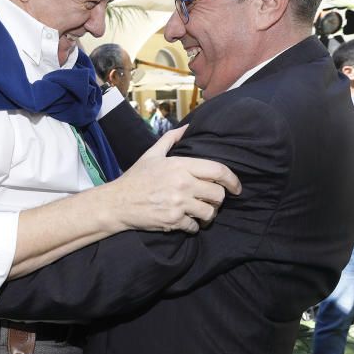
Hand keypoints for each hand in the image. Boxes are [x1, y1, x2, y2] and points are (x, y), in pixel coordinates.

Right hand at [110, 130, 241, 233]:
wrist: (117, 202)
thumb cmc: (136, 178)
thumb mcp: (152, 154)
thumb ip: (172, 139)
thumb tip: (188, 126)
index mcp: (180, 166)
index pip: (218, 171)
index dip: (232, 180)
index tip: (236, 187)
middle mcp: (182, 184)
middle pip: (218, 194)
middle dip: (218, 199)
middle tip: (211, 200)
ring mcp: (178, 204)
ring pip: (210, 212)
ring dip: (208, 214)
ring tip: (201, 212)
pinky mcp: (173, 221)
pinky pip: (195, 227)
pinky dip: (193, 226)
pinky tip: (186, 221)